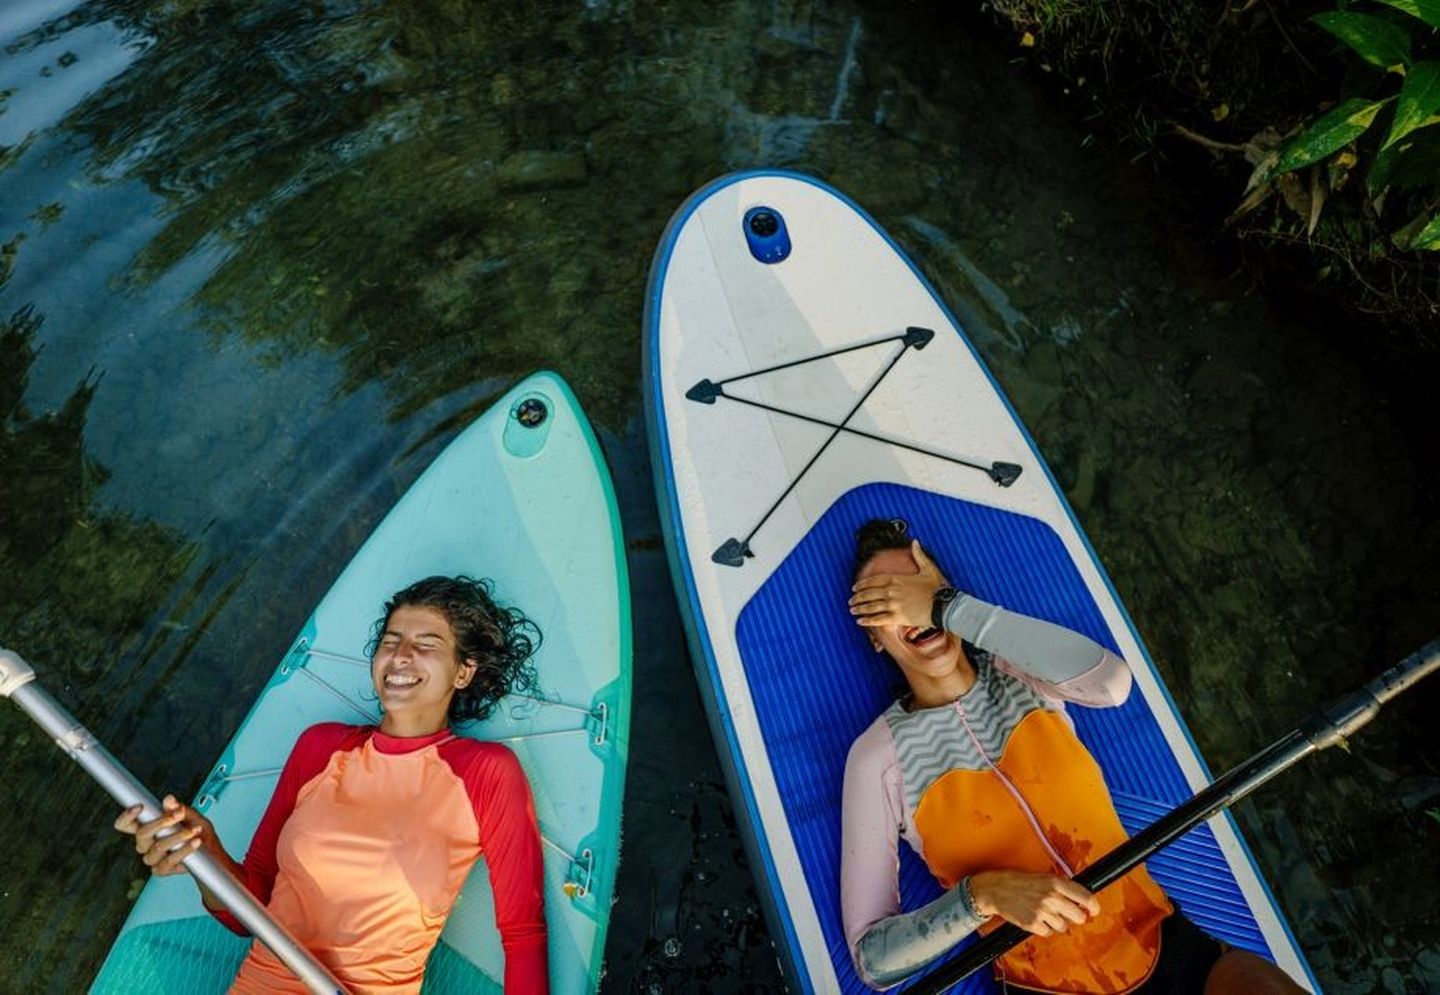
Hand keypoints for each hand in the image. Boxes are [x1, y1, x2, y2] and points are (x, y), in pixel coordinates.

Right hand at [114, 795, 216, 876]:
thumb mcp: (192, 816)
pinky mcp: (161, 869)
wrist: (210, 852)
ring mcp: (152, 858)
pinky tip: (196, 842)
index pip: (126, 824)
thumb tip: (169, 800)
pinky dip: (184, 850)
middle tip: (179, 814)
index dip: (127, 817)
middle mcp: (145, 843)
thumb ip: (179, 808)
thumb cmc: (197, 831)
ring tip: (195, 830)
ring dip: (178, 836)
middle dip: (161, 822)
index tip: (140, 806)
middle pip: (141, 833)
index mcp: (146, 827)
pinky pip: (168, 861)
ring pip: (157, 847)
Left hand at [848, 540, 950, 628]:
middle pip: (869, 593)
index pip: (874, 580)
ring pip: (871, 606)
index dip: (862, 584)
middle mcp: (892, 591)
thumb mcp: (928, 568)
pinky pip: (878, 619)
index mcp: (897, 578)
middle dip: (857, 597)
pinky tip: (860, 621)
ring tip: (852, 610)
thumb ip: (919, 555)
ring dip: (859, 608)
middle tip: (851, 600)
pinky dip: (867, 620)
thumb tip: (915, 542)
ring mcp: (893, 604)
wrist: (945, 606)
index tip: (854, 587)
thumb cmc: (937, 588)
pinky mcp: (897, 617)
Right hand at [967, 870, 1100, 936]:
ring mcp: (1043, 912)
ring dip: (1057, 922)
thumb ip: (1063, 887)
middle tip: (1066, 912)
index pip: (1085, 897)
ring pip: (1064, 926)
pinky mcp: (1034, 924)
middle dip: (1074, 916)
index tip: (1094, 910)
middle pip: (1079, 916)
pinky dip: (1044, 928)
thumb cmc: (1019, 882)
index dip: (1093, 906)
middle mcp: (1051, 897)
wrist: (996, 889)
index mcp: (1056, 883)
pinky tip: (1036, 918)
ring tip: (1045, 912)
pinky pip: (1049, 932)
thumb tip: (1081, 900)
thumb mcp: (1044, 877)